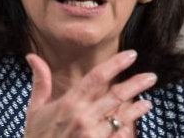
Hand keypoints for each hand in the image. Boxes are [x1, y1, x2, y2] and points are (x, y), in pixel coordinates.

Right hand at [24, 50, 156, 136]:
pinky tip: (135, 123)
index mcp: (69, 103)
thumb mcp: (34, 109)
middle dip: (136, 84)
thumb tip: (32, 56)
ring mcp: (93, 135)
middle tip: (151, 77)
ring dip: (137, 109)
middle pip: (116, 96)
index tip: (131, 55)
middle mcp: (83, 117)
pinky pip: (119, 137)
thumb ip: (40, 81)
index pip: (97, 78)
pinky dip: (129, 129)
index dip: (116, 64)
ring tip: (148, 102)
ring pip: (122, 117)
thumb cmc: (37, 137)